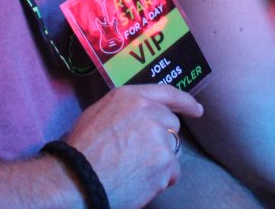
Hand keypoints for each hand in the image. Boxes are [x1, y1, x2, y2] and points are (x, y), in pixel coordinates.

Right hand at [66, 85, 202, 208]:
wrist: (77, 179)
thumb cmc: (81, 150)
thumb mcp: (98, 114)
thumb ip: (125, 109)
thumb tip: (140, 115)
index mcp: (131, 97)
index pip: (167, 93)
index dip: (185, 102)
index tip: (197, 110)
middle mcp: (149, 112)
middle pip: (171, 124)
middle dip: (161, 139)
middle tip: (139, 155)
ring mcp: (159, 137)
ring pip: (172, 150)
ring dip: (160, 161)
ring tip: (134, 170)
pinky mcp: (165, 162)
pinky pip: (172, 172)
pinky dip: (161, 179)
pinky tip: (140, 182)